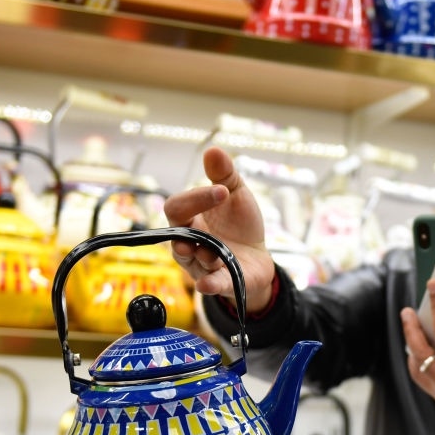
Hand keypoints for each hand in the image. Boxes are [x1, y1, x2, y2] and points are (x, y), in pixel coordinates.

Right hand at [162, 147, 275, 312]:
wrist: (259, 257)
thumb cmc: (239, 224)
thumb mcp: (236, 195)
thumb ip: (224, 175)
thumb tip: (212, 149)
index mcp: (190, 218)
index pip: (177, 207)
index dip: (195, 198)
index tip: (223, 191)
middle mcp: (189, 242)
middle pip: (175, 234)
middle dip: (188, 228)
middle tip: (210, 219)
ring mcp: (201, 264)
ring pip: (190, 261)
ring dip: (202, 254)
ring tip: (215, 253)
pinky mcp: (219, 283)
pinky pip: (209, 284)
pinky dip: (209, 284)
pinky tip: (208, 283)